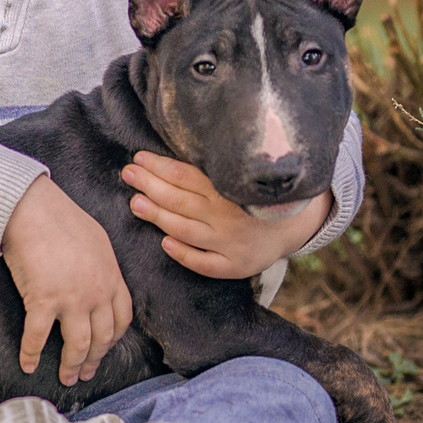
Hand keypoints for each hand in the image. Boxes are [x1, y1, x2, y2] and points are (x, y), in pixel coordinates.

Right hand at [1, 176, 132, 383]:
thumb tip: (100, 278)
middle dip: (94, 360)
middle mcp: (96, 293)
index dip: (113, 340)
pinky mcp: (43, 300)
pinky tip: (27, 364)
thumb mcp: (96, 239)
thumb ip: (102, 265)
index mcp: (110, 277)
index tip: (104, 349)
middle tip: (85, 373)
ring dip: (71, 366)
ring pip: (77, 345)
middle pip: (102, 338)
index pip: (121, 319)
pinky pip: (37, 337)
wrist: (32, 207)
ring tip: (66, 377)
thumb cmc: (59, 216)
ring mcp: (71, 298)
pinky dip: (31, 354)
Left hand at [123, 152, 330, 279]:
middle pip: (179, 200)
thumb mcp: (238, 177)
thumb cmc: (254, 196)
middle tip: (128, 174)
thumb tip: (165, 157)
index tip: (138, 158)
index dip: (158, 166)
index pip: (185, 175)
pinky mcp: (235, 265)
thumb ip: (207, 171)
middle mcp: (228, 215)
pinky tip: (165, 243)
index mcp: (228, 188)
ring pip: (185, 230)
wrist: (293, 226)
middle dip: (149, 186)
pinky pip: (205, 264)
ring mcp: (231, 242)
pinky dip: (184, 254)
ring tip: (135, 204)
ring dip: (157, 216)